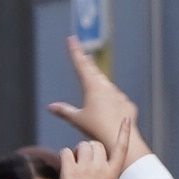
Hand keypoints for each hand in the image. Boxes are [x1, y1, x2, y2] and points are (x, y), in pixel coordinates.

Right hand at [47, 35, 144, 156]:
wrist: (120, 140)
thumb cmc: (96, 130)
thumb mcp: (77, 120)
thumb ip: (64, 111)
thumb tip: (50, 106)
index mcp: (92, 87)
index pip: (81, 65)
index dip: (75, 51)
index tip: (72, 39)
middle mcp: (107, 88)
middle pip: (95, 72)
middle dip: (88, 65)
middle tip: (84, 55)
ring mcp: (119, 95)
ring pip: (108, 87)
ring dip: (101, 84)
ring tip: (96, 81)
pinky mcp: (128, 105)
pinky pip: (118, 101)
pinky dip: (113, 101)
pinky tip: (111, 109)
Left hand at [58, 137, 123, 178]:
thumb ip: (105, 172)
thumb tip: (95, 156)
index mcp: (113, 174)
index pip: (121, 149)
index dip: (124, 133)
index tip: (126, 119)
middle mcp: (101, 169)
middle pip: (95, 144)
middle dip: (89, 148)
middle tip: (84, 162)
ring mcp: (86, 169)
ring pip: (81, 145)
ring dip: (77, 152)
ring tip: (75, 167)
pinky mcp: (70, 170)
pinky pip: (65, 152)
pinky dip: (64, 157)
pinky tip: (66, 169)